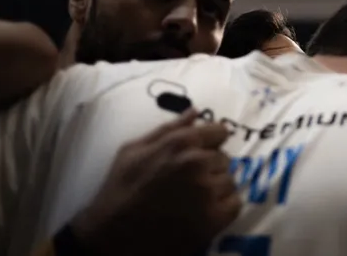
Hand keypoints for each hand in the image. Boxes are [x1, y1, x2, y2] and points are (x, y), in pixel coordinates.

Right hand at [71, 109, 240, 255]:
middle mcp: (198, 163)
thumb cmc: (119, 190)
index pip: (220, 132)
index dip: (210, 142)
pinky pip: (235, 203)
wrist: (111, 236)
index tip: (200, 153)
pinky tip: (203, 211)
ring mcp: (208, 192)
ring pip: (229, 180)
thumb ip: (168, 129)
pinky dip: (223, 207)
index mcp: (180, 143)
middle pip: (223, 158)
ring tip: (192, 198)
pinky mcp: (214, 218)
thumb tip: (196, 111)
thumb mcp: (133, 150)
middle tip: (187, 182)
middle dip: (209, 167)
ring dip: (216, 188)